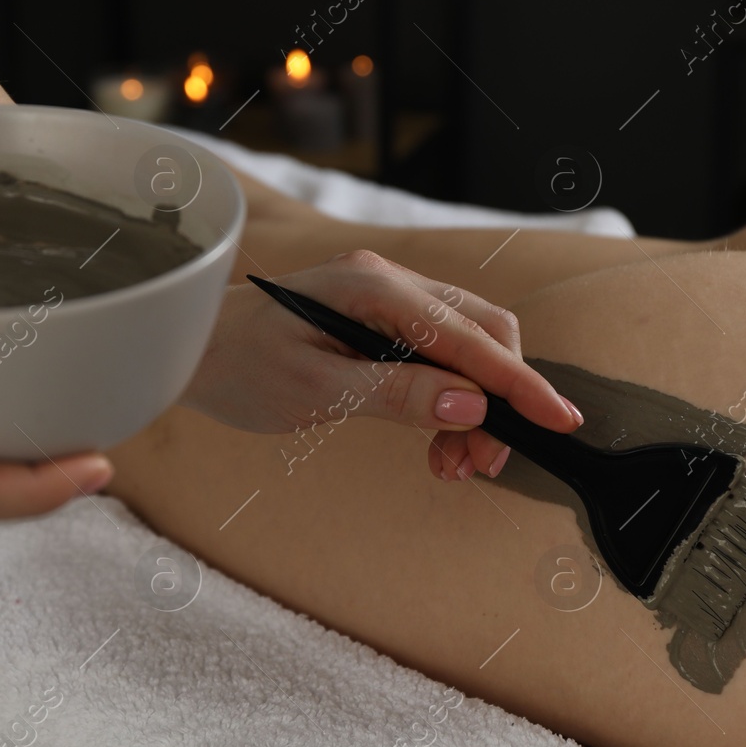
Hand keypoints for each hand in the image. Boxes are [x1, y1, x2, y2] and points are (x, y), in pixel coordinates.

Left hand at [178, 250, 581, 480]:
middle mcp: (389, 281)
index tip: (558, 422)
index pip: (469, 338)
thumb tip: (470, 404)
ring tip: (450, 463)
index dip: (518, 383)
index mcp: (372, 288)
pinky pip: (442, 353)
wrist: (188, 350)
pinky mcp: (384, 318)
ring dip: (475, 407)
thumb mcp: (313, 392)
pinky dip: (451, 398)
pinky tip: (435, 442)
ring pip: (468, 347)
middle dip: (497, 402)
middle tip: (475, 465)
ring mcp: (388, 296)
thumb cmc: (237, 366)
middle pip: (483, 333)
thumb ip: (396, 394)